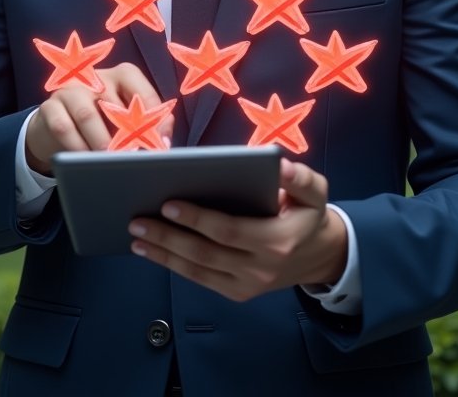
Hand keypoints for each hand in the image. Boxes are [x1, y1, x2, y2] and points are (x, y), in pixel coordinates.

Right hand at [24, 63, 173, 172]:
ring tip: (110, 160)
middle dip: (127, 135)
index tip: (160, 145)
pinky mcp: (50, 106)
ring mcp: (70, 89)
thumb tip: (164, 139)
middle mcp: (96, 77)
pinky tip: (84, 160)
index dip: (153, 120)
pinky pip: (64, 127)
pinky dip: (76, 146)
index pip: (142, 92)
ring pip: (88, 115)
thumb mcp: (125, 119)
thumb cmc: (102, 121)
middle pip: (114, 105)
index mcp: (122, 75)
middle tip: (135, 157)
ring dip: (101, 141)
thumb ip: (147, 124)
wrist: (56, 126)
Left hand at [127, 158, 347, 301]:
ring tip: (135, 237)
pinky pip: (200, 279)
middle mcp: (258, 268)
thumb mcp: (316, 192)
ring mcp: (246, 284)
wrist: (321, 257)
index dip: (196, 219)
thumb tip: (280, 165)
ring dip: (163, 254)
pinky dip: (174, 265)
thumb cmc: (309, 215)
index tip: (168, 203)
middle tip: (137, 220)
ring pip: (197, 270)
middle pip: (204, 253)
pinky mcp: (237, 292)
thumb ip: (300, 178)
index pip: (227, 230)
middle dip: (168, 237)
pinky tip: (153, 252)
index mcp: (276, 240)